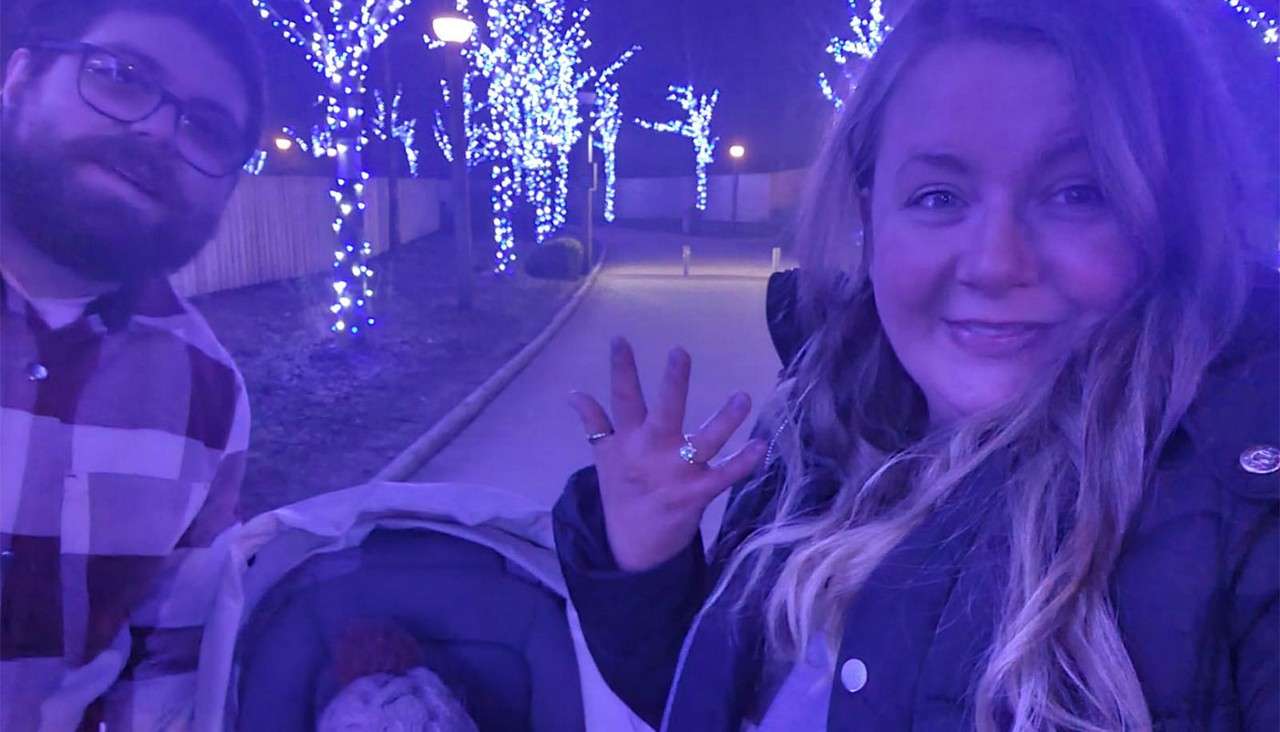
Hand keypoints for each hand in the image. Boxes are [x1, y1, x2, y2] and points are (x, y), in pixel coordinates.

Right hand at [568, 337, 766, 571]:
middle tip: (680, 353)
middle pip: (663, 413)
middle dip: (672, 384)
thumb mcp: (604, 458)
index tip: (621, 340)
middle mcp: (653, 453)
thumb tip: (574, 393)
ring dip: (724, 420)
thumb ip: (594, 423)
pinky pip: (724, 477)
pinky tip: (760, 445)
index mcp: (628, 441)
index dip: (621, 370)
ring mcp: (678, 473)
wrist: (634, 545)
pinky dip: (743, 463)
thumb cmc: (623, 492)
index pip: (623, 400)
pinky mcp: (698, 494)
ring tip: (743, 397)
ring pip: (704, 442)